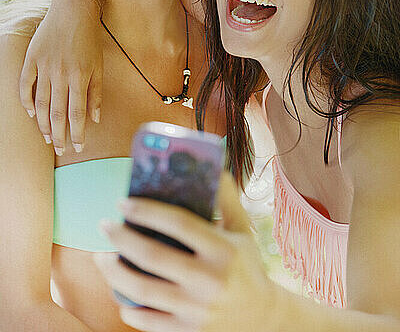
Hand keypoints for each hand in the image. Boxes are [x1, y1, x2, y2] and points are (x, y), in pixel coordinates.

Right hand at [19, 0, 102, 153]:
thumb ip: (96, 93)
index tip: (78, 147)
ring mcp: (44, 66)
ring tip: (47, 138)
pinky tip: (31, 114)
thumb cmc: (89, 38)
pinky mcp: (31, 58)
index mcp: (80, 76)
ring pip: (40, 103)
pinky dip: (26, 101)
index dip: (77, 133)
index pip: (77, 114)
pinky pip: (25, 85)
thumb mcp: (99, 65)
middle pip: (57, 113)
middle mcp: (61, 74)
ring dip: (43, 123)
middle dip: (59, 135)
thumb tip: (95, 119)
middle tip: (61, 149)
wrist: (73, 9)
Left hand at [94, 172, 274, 331]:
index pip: (178, 223)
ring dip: (114, 271)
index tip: (123, 202)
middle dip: (121, 237)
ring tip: (101, 257)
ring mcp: (196, 310)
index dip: (147, 211)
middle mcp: (209, 280)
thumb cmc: (246, 266)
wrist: (263, 319)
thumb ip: (226, 197)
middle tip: (105, 225)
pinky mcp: (187, 331)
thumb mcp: (242, 229)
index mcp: (223, 250)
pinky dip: (127, 305)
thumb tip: (212, 165)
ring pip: (141, 289)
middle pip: (152, 256)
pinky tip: (118, 289)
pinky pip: (146, 320)